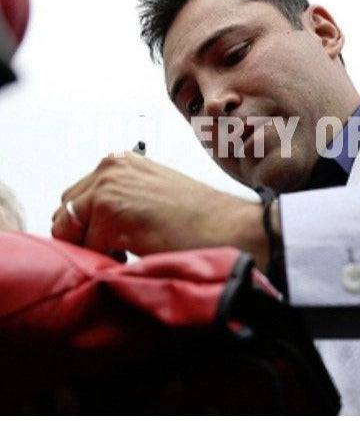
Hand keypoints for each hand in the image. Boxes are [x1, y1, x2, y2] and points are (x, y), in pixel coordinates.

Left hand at [51, 152, 269, 267]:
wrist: (230, 228)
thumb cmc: (202, 217)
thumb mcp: (155, 195)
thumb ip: (123, 199)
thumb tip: (91, 227)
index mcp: (120, 161)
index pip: (76, 199)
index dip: (89, 227)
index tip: (113, 242)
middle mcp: (110, 167)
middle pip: (66, 214)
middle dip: (84, 237)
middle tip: (119, 250)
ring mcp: (108, 187)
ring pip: (70, 232)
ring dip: (94, 249)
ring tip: (130, 253)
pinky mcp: (110, 211)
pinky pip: (88, 250)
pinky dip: (109, 261)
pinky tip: (138, 256)